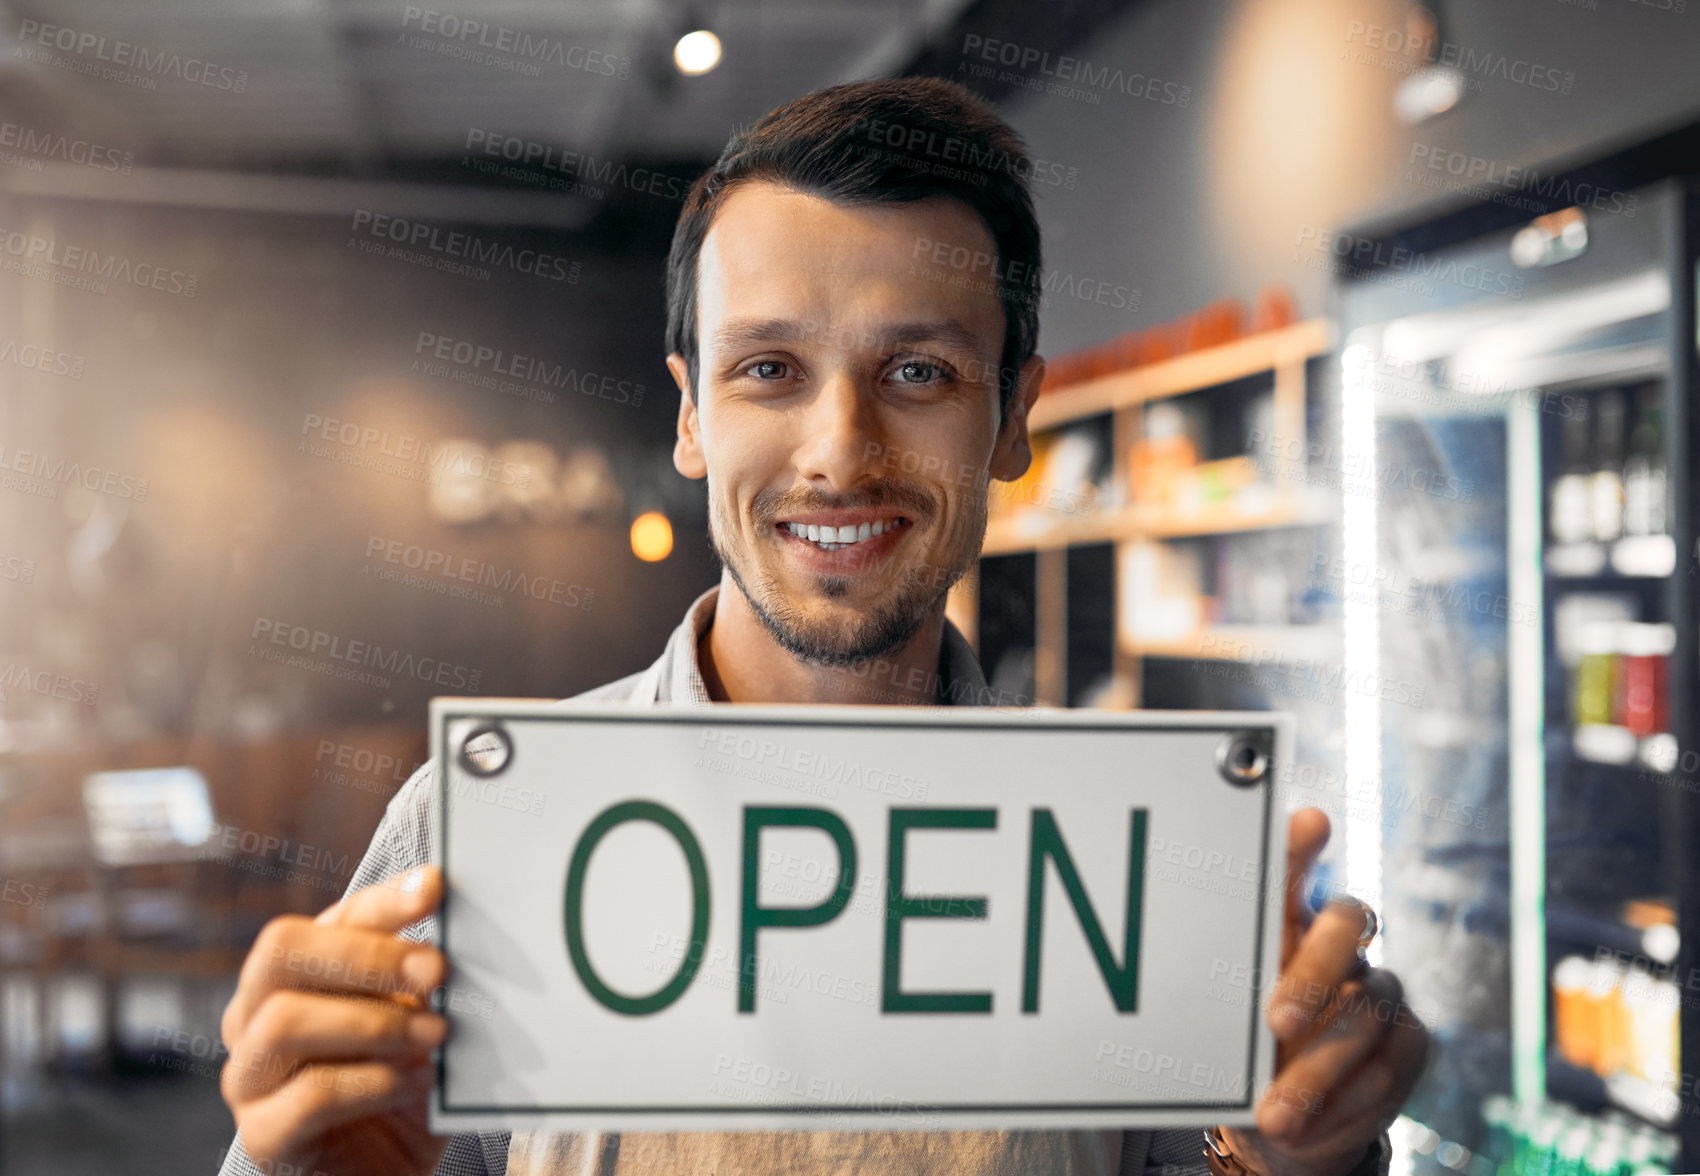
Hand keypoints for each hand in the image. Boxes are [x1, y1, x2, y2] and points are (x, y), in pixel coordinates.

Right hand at [220, 866, 450, 1175]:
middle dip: (366, 954)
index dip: (380, 900)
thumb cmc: (401, 1086)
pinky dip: (375, 1083)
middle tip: (436, 971)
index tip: (434, 887)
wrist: (386, 1173)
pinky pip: (309, 1095)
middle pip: (281, 952)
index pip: (328, 918)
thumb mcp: (416, 1021)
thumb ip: (419, 982)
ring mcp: (249, 1078)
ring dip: (375, 1023)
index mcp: (292, 976)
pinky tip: (420, 1083)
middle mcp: (255, 1017)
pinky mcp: (264, 1137)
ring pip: (285, 1021)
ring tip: (436, 1037)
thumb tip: (454, 940)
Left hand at [1216, 809, 1428, 1175]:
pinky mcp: (1409, 1041)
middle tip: (1274, 1022)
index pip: (1292, 865)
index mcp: (1285, 918)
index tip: (1306, 823)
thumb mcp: (1215, 1014)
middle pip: (1349, 922)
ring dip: (1315, 1072)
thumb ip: (1217, 964)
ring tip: (1272, 1117)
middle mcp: (1342, 940)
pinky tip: (1304, 1132)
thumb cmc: (1239, 1050)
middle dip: (1311, 971)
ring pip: (1363, 1012)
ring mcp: (1381, 989)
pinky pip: (1385, 1070)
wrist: (1280, 1125)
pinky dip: (1343, 1106)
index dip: (1302, 843)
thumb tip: (1183, 945)